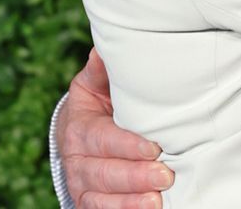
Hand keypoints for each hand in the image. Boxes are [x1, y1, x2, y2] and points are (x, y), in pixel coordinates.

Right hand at [61, 49, 173, 208]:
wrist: (75, 137)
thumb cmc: (96, 105)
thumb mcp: (95, 84)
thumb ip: (102, 69)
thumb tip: (104, 47)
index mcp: (80, 130)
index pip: (102, 140)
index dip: (126, 145)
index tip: (153, 148)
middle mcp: (77, 161)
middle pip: (103, 173)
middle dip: (135, 176)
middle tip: (165, 176)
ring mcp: (83, 186)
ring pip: (102, 198)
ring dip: (130, 202)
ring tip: (157, 201)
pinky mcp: (90, 204)